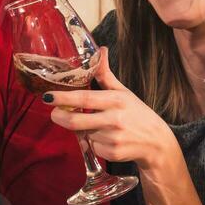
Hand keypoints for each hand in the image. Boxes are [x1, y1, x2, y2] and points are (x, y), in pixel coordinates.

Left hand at [43, 48, 176, 169]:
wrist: (156, 143)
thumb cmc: (137, 113)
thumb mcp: (123, 92)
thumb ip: (106, 75)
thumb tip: (100, 50)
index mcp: (116, 100)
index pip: (84, 98)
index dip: (63, 97)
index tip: (47, 96)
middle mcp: (114, 119)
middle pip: (76, 121)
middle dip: (60, 117)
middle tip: (54, 113)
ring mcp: (113, 138)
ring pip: (83, 134)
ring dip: (82, 131)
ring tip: (98, 126)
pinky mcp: (112, 153)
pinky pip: (92, 147)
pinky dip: (93, 143)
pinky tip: (106, 139)